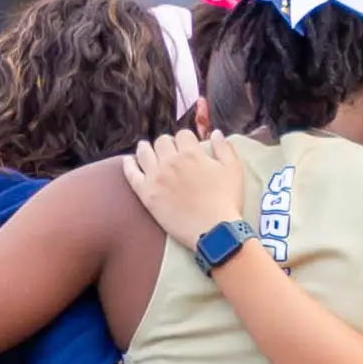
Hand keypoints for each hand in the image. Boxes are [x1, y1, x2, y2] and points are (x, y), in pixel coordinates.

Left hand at [121, 130, 245, 251]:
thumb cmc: (226, 201)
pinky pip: (131, 173)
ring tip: (146, 149)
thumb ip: (224, 148)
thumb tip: (215, 133)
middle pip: (162, 141)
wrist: (214, 230)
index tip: (187, 146)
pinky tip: (129, 160)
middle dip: (167, 144)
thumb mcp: (234, 170)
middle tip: (170, 152)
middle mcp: (171, 162)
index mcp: (191, 154)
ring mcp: (156, 177)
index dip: (186, 139)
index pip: (183, 135)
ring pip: (144, 152)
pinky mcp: (147, 194)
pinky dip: (129, 164)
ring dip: (146, 148)